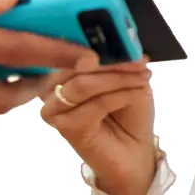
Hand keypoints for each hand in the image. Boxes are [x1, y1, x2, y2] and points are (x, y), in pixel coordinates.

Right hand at [40, 54, 156, 194]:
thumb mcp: (127, 78)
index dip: (98, 43)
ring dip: (118, 78)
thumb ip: (119, 61)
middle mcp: (51, 90)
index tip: (126, 42)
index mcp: (62, 73)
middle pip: (76, 65)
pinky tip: (139, 93)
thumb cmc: (128, 113)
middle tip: (141, 62)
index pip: (73, 50)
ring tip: (143, 78)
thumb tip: (124, 43)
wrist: (135, 152)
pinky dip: (121, 95)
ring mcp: (56, 110)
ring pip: (84, 84)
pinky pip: (95, 103)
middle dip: (113, 62)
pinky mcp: (67, 128)